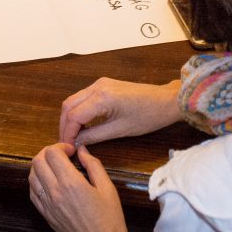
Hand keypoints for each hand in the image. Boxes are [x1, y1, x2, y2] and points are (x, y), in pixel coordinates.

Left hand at [29, 143, 132, 231]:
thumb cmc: (110, 221)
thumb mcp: (108, 189)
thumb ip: (93, 165)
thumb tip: (82, 150)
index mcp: (71, 183)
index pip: (52, 153)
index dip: (61, 146)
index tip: (71, 151)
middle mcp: (55, 192)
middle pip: (38, 161)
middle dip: (48, 152)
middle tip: (62, 155)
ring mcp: (47, 205)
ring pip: (31, 176)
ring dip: (40, 166)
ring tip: (55, 167)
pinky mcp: (45, 215)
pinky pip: (32, 192)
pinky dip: (36, 181)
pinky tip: (48, 181)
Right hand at [59, 78, 181, 146]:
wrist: (167, 101)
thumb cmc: (148, 117)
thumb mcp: (120, 130)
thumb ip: (95, 135)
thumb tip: (76, 143)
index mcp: (101, 98)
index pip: (73, 115)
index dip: (67, 133)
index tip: (67, 148)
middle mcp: (96, 86)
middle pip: (68, 105)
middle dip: (64, 125)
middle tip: (65, 143)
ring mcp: (99, 83)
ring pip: (74, 100)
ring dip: (70, 117)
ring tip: (72, 136)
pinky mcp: (103, 85)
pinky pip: (83, 97)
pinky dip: (78, 111)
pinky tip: (82, 125)